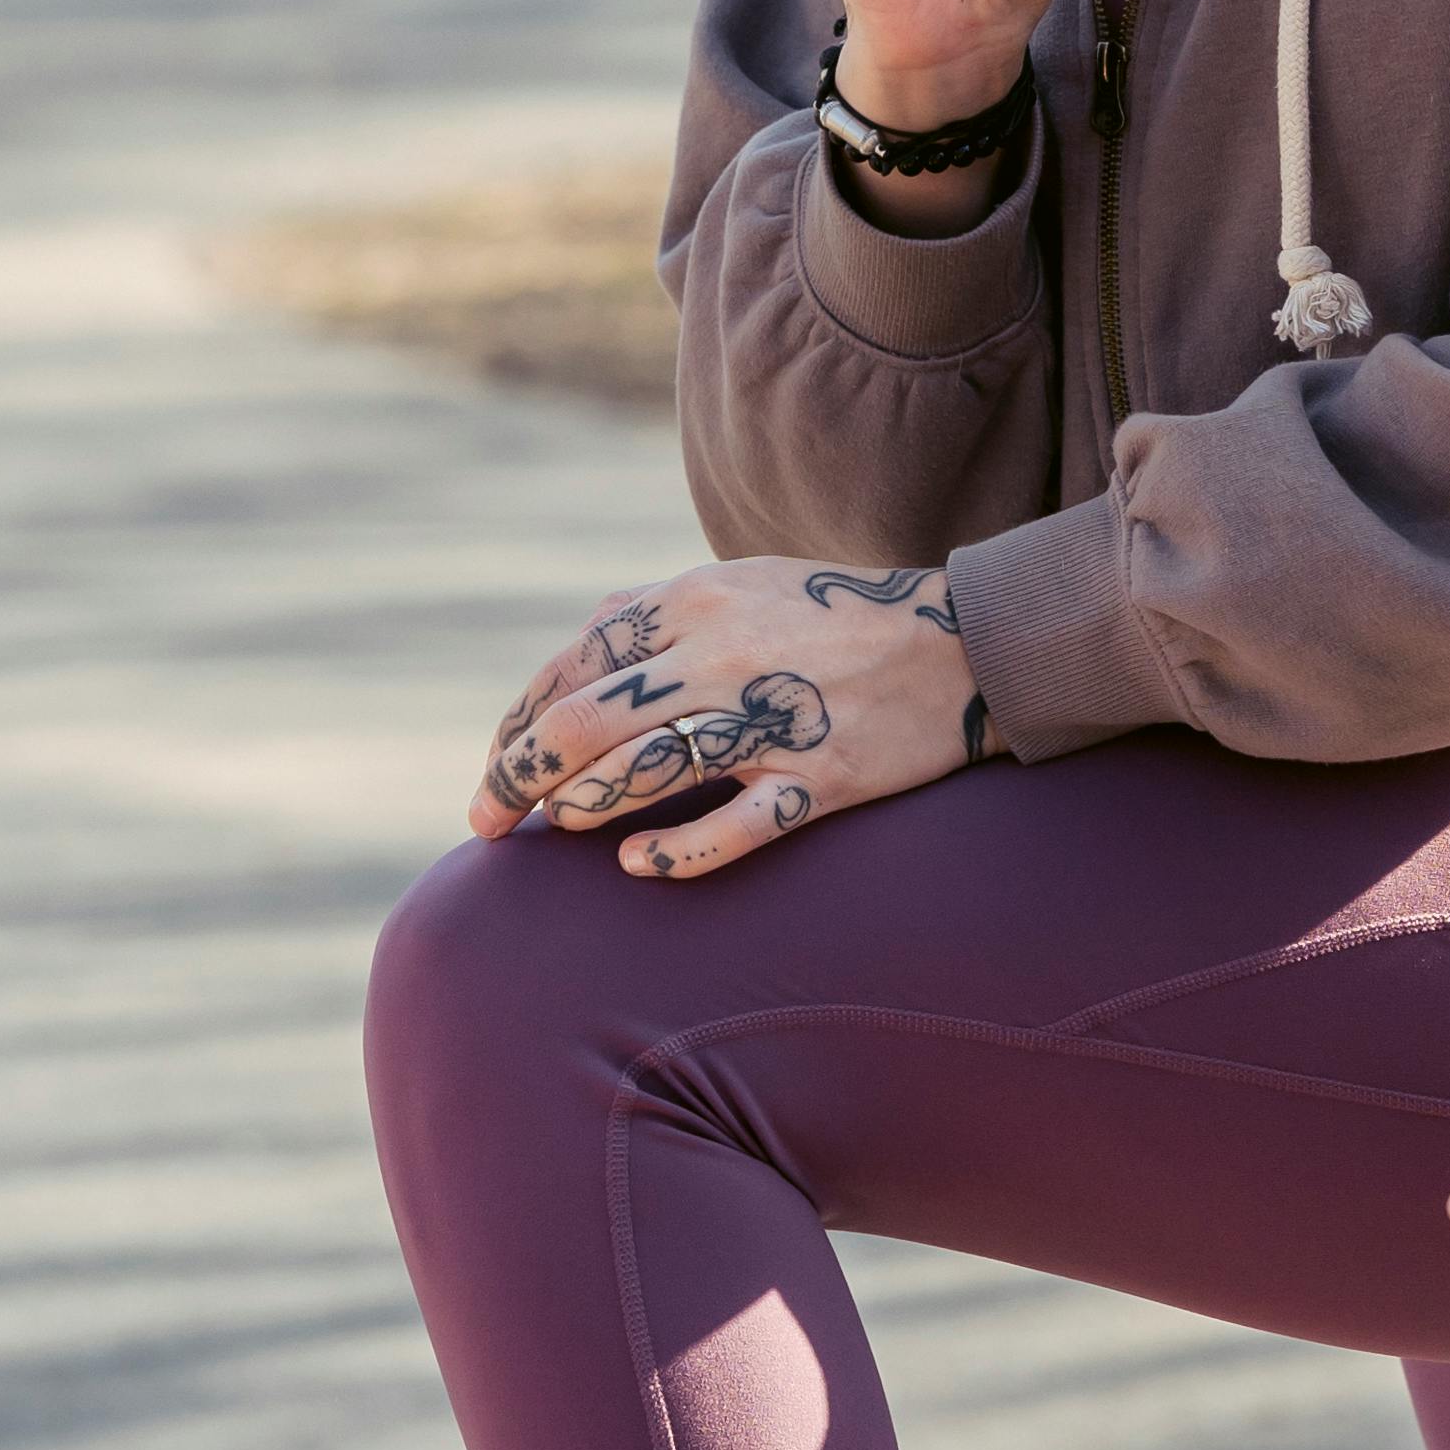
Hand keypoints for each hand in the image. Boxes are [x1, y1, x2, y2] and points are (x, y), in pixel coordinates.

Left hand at [468, 558, 988, 879]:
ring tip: (557, 828)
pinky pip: (736, 825)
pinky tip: (637, 864)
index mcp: (694, 601)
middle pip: (583, 723)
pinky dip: (674, 852)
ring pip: (644, 772)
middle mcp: (724, 654)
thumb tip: (573, 654)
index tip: (495, 771)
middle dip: (515, 779)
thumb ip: (657, 614)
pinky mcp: (823, 774)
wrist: (965, 642)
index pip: (568, 668)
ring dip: (581, 807)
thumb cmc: (835, 616)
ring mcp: (775, 716)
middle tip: (485, 824)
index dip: (515, 727)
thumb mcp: (741, 585)